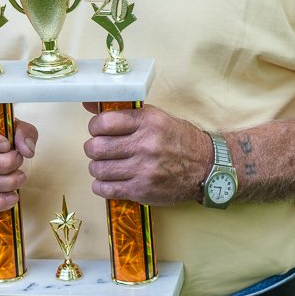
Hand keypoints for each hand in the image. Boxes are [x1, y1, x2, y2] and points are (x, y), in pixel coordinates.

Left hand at [83, 103, 209, 204]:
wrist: (206, 167)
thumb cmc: (178, 140)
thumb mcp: (155, 118)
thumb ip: (122, 113)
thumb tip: (88, 105)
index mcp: (147, 122)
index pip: (103, 123)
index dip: (94, 127)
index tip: (98, 131)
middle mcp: (146, 144)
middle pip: (96, 148)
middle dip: (92, 148)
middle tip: (98, 149)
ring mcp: (144, 169)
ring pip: (98, 169)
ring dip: (97, 168)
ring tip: (105, 165)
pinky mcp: (143, 190)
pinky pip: (106, 189)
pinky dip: (101, 186)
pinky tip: (108, 181)